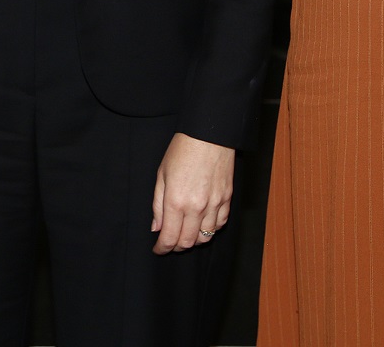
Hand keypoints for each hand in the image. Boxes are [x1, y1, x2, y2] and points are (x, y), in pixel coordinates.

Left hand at [152, 133, 234, 253]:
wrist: (209, 135)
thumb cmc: (182, 151)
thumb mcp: (161, 175)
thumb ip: (158, 205)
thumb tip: (156, 227)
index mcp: (176, 201)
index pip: (169, 238)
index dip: (162, 248)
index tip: (158, 249)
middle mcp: (196, 207)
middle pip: (187, 242)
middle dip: (176, 247)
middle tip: (169, 243)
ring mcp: (214, 204)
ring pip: (205, 237)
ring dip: (194, 241)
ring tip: (186, 235)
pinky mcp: (227, 199)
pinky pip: (220, 224)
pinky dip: (211, 230)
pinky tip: (203, 225)